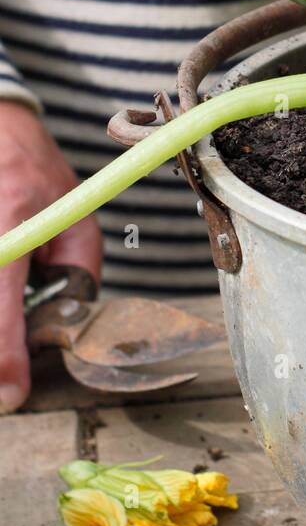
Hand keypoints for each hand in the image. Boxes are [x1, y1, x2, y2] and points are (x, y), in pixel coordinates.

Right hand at [0, 102, 101, 411]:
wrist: (0, 132)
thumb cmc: (37, 175)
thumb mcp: (77, 220)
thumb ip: (77, 273)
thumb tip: (65, 330)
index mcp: (9, 220)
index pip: (0, 303)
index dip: (5, 355)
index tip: (11, 394)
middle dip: (1, 346)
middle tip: (9, 377)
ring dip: (3, 324)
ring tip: (19, 309)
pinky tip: (9, 298)